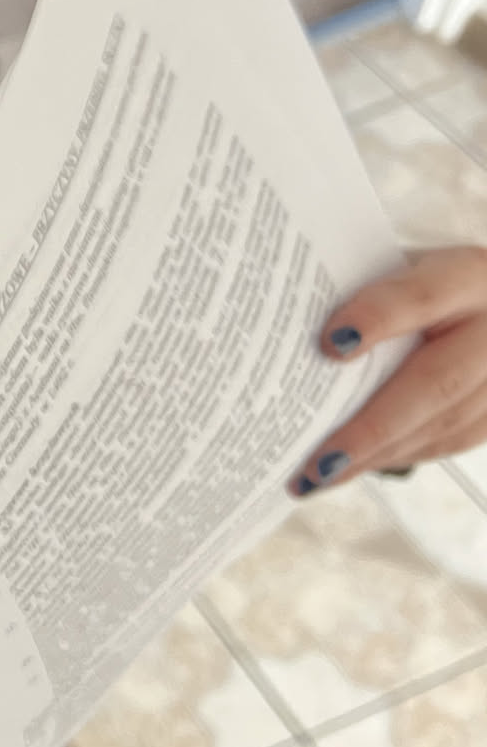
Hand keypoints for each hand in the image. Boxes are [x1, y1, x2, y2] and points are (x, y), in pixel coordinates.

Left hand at [292, 247, 486, 495]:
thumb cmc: (416, 285)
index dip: (377, 319)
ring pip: (446, 422)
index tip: (329, 344)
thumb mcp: (393, 269)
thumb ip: (354, 293)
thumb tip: (280, 335)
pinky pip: (452, 440)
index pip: (422, 297)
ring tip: (317, 478)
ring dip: (378, 456)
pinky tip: (356, 467)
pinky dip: (399, 456)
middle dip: (372, 428)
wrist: (482, 304)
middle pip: (439, 381)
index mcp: (465, 275)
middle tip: (317, 463)